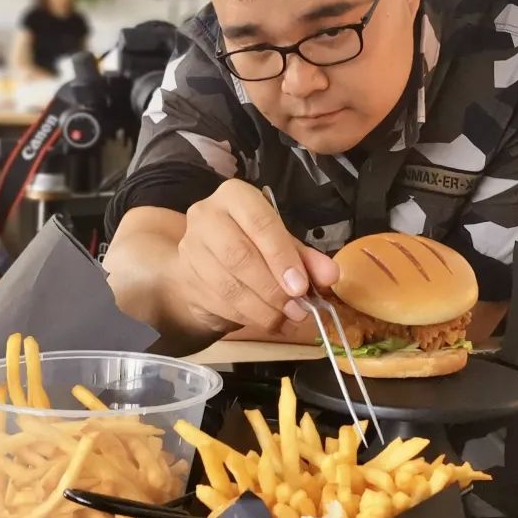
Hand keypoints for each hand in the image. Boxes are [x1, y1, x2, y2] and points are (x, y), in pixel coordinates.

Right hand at [174, 179, 338, 335]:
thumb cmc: (252, 242)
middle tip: (298, 308)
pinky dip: (248, 317)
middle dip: (272, 288)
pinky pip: (220, 303)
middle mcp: (207, 216)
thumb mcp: (283, 243)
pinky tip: (268, 321)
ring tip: (286, 319)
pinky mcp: (186, 277)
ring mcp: (191, 247)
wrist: (209, 257)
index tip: (301, 286)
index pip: (259, 222)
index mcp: (235, 196)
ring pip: (228, 285)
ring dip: (262, 309)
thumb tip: (330, 275)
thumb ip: (307, 257)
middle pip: (239, 256)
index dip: (281, 256)